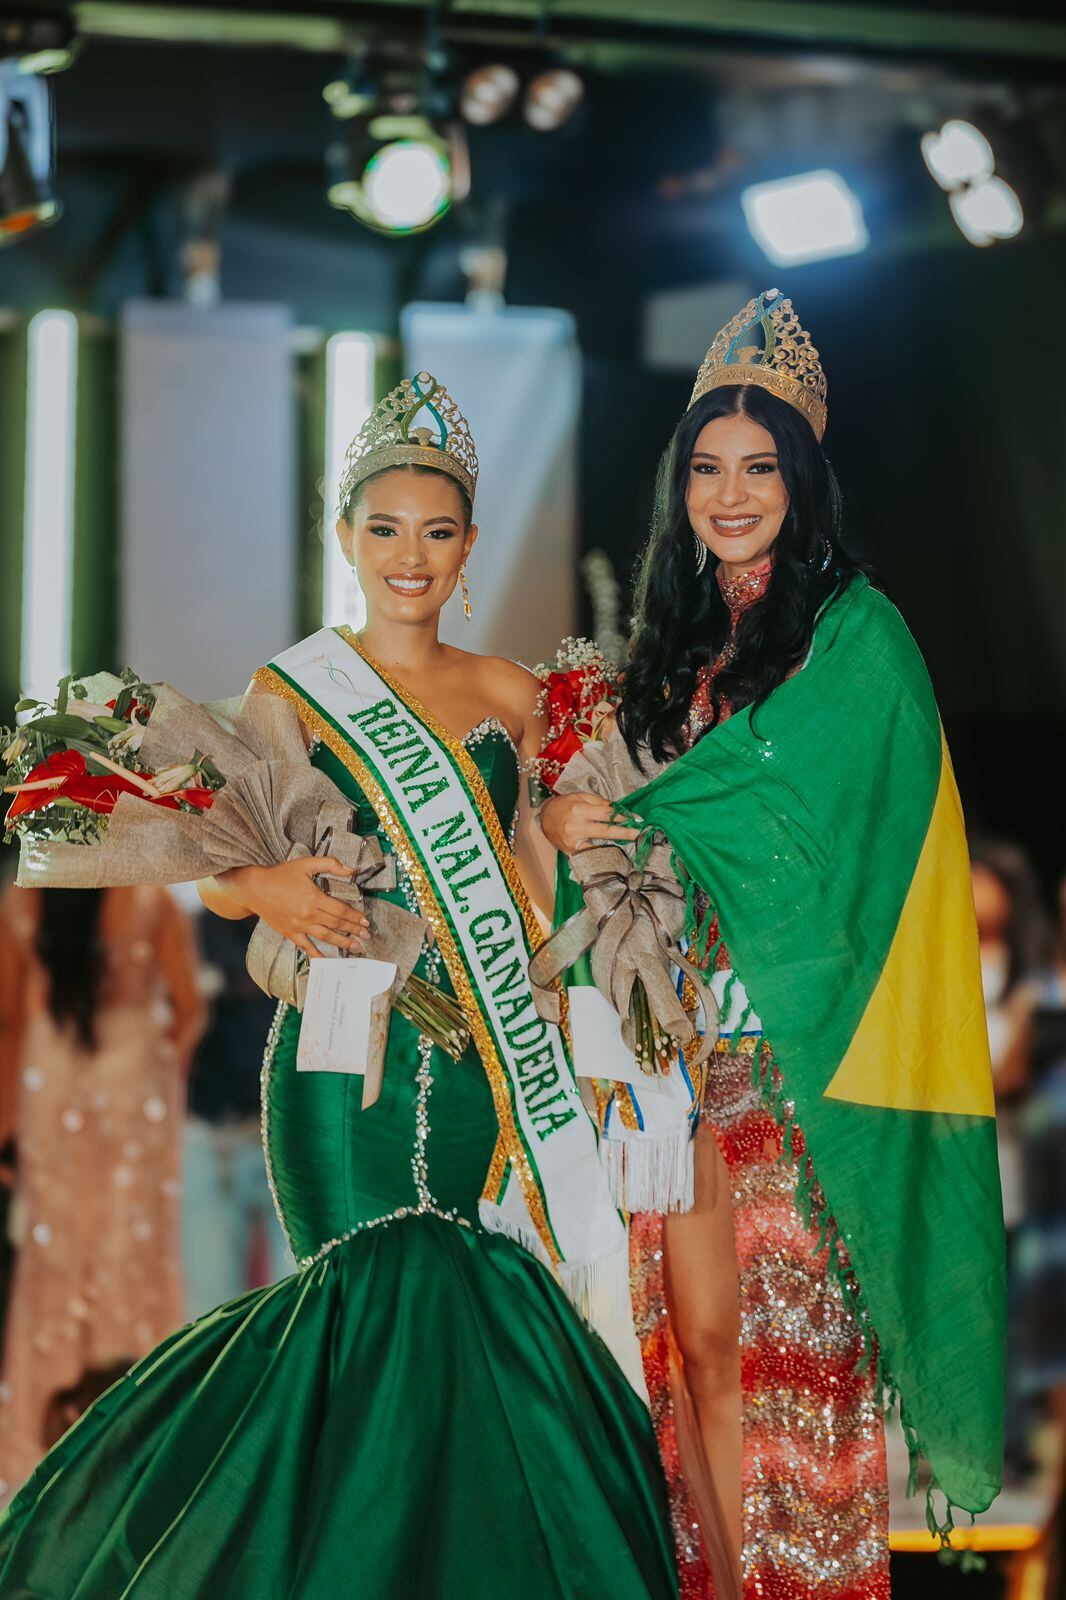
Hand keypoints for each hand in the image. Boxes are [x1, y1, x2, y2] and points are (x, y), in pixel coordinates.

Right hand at [219, 858, 369, 959]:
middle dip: (353, 931)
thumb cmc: (280, 875)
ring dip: (342, 943)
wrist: (254, 889)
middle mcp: (308, 914)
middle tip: (366, 937)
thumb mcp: (305, 864)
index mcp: (314, 898)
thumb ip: (330, 864)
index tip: (365, 922)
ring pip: (325, 937)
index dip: (355, 917)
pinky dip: (317, 955)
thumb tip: (351, 870)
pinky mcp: (290, 933)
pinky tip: (327, 960)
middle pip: (336, 924)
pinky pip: (306, 947)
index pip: (340, 910)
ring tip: (356, 948)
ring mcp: (299, 926)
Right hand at [538, 791, 640, 854]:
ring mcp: (573, 840)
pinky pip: (590, 852)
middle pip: (605, 831)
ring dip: (615, 843)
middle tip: (638, 833)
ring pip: (598, 844)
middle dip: (624, 832)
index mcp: (579, 809)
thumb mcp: (580, 796)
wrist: (544, 818)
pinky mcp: (571, 850)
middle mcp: (576, 826)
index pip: (606, 814)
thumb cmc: (564, 804)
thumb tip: (617, 809)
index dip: (622, 816)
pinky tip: (613, 853)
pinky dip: (601, 852)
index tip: (636, 819)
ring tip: (629, 842)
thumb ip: (599, 802)